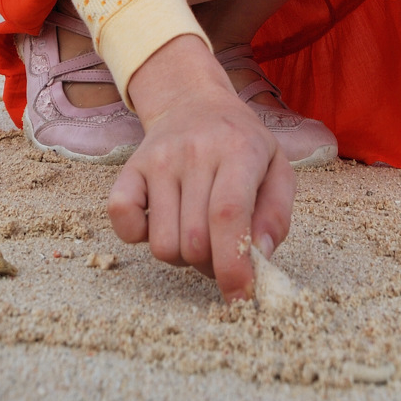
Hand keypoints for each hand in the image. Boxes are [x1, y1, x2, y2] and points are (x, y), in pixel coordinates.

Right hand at [107, 35, 295, 301]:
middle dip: (211, 264)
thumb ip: (276, 214)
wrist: (193, 102)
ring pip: (162, 245)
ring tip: (195, 229)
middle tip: (221, 248)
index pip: (228, 216)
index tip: (241, 298)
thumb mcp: (277, 168)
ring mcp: (157, 160)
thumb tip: (261, 257)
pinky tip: (161, 220)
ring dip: (181, 255)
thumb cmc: (241, 144)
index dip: (233, 266)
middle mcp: (194, 152)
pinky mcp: (129, 169)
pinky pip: (123, 224)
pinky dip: (139, 237)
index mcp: (238, 151)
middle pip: (194, 242)